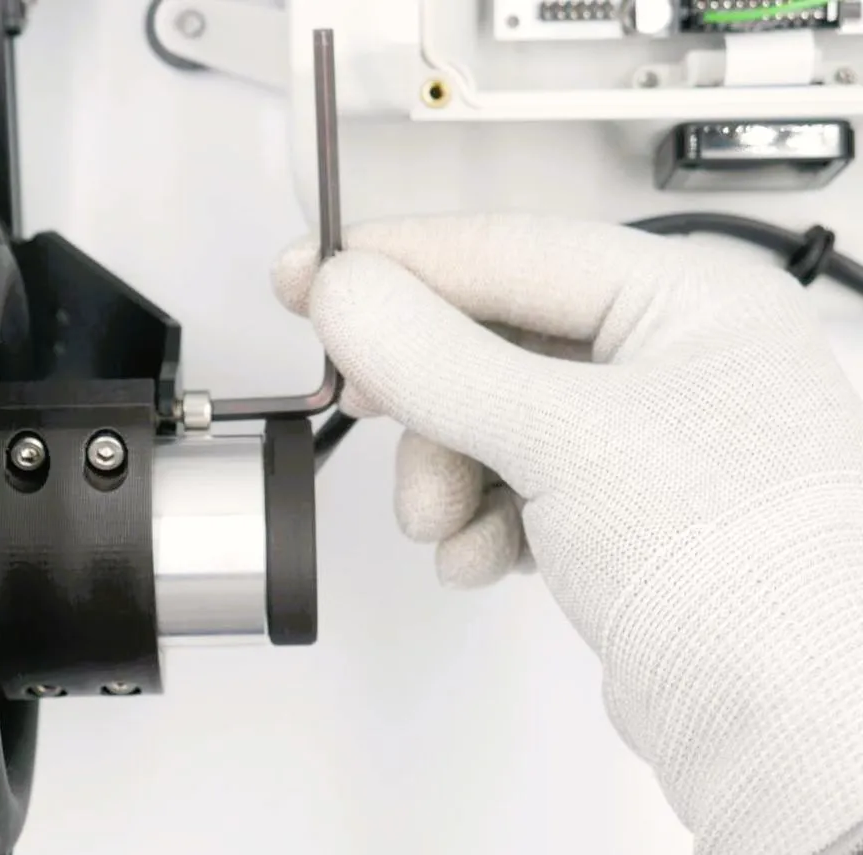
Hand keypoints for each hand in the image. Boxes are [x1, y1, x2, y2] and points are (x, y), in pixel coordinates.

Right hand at [274, 214, 862, 854]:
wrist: (794, 727)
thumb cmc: (745, 571)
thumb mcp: (565, 438)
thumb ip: (439, 359)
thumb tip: (349, 292)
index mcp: (690, 300)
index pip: (511, 250)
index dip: (399, 263)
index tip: (313, 274)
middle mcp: (672, 359)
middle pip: (493, 341)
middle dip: (424, 393)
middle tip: (358, 397)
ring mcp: (646, 440)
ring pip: (493, 420)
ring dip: (446, 472)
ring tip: (441, 522)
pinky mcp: (621, 512)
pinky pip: (515, 485)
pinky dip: (481, 520)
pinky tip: (479, 556)